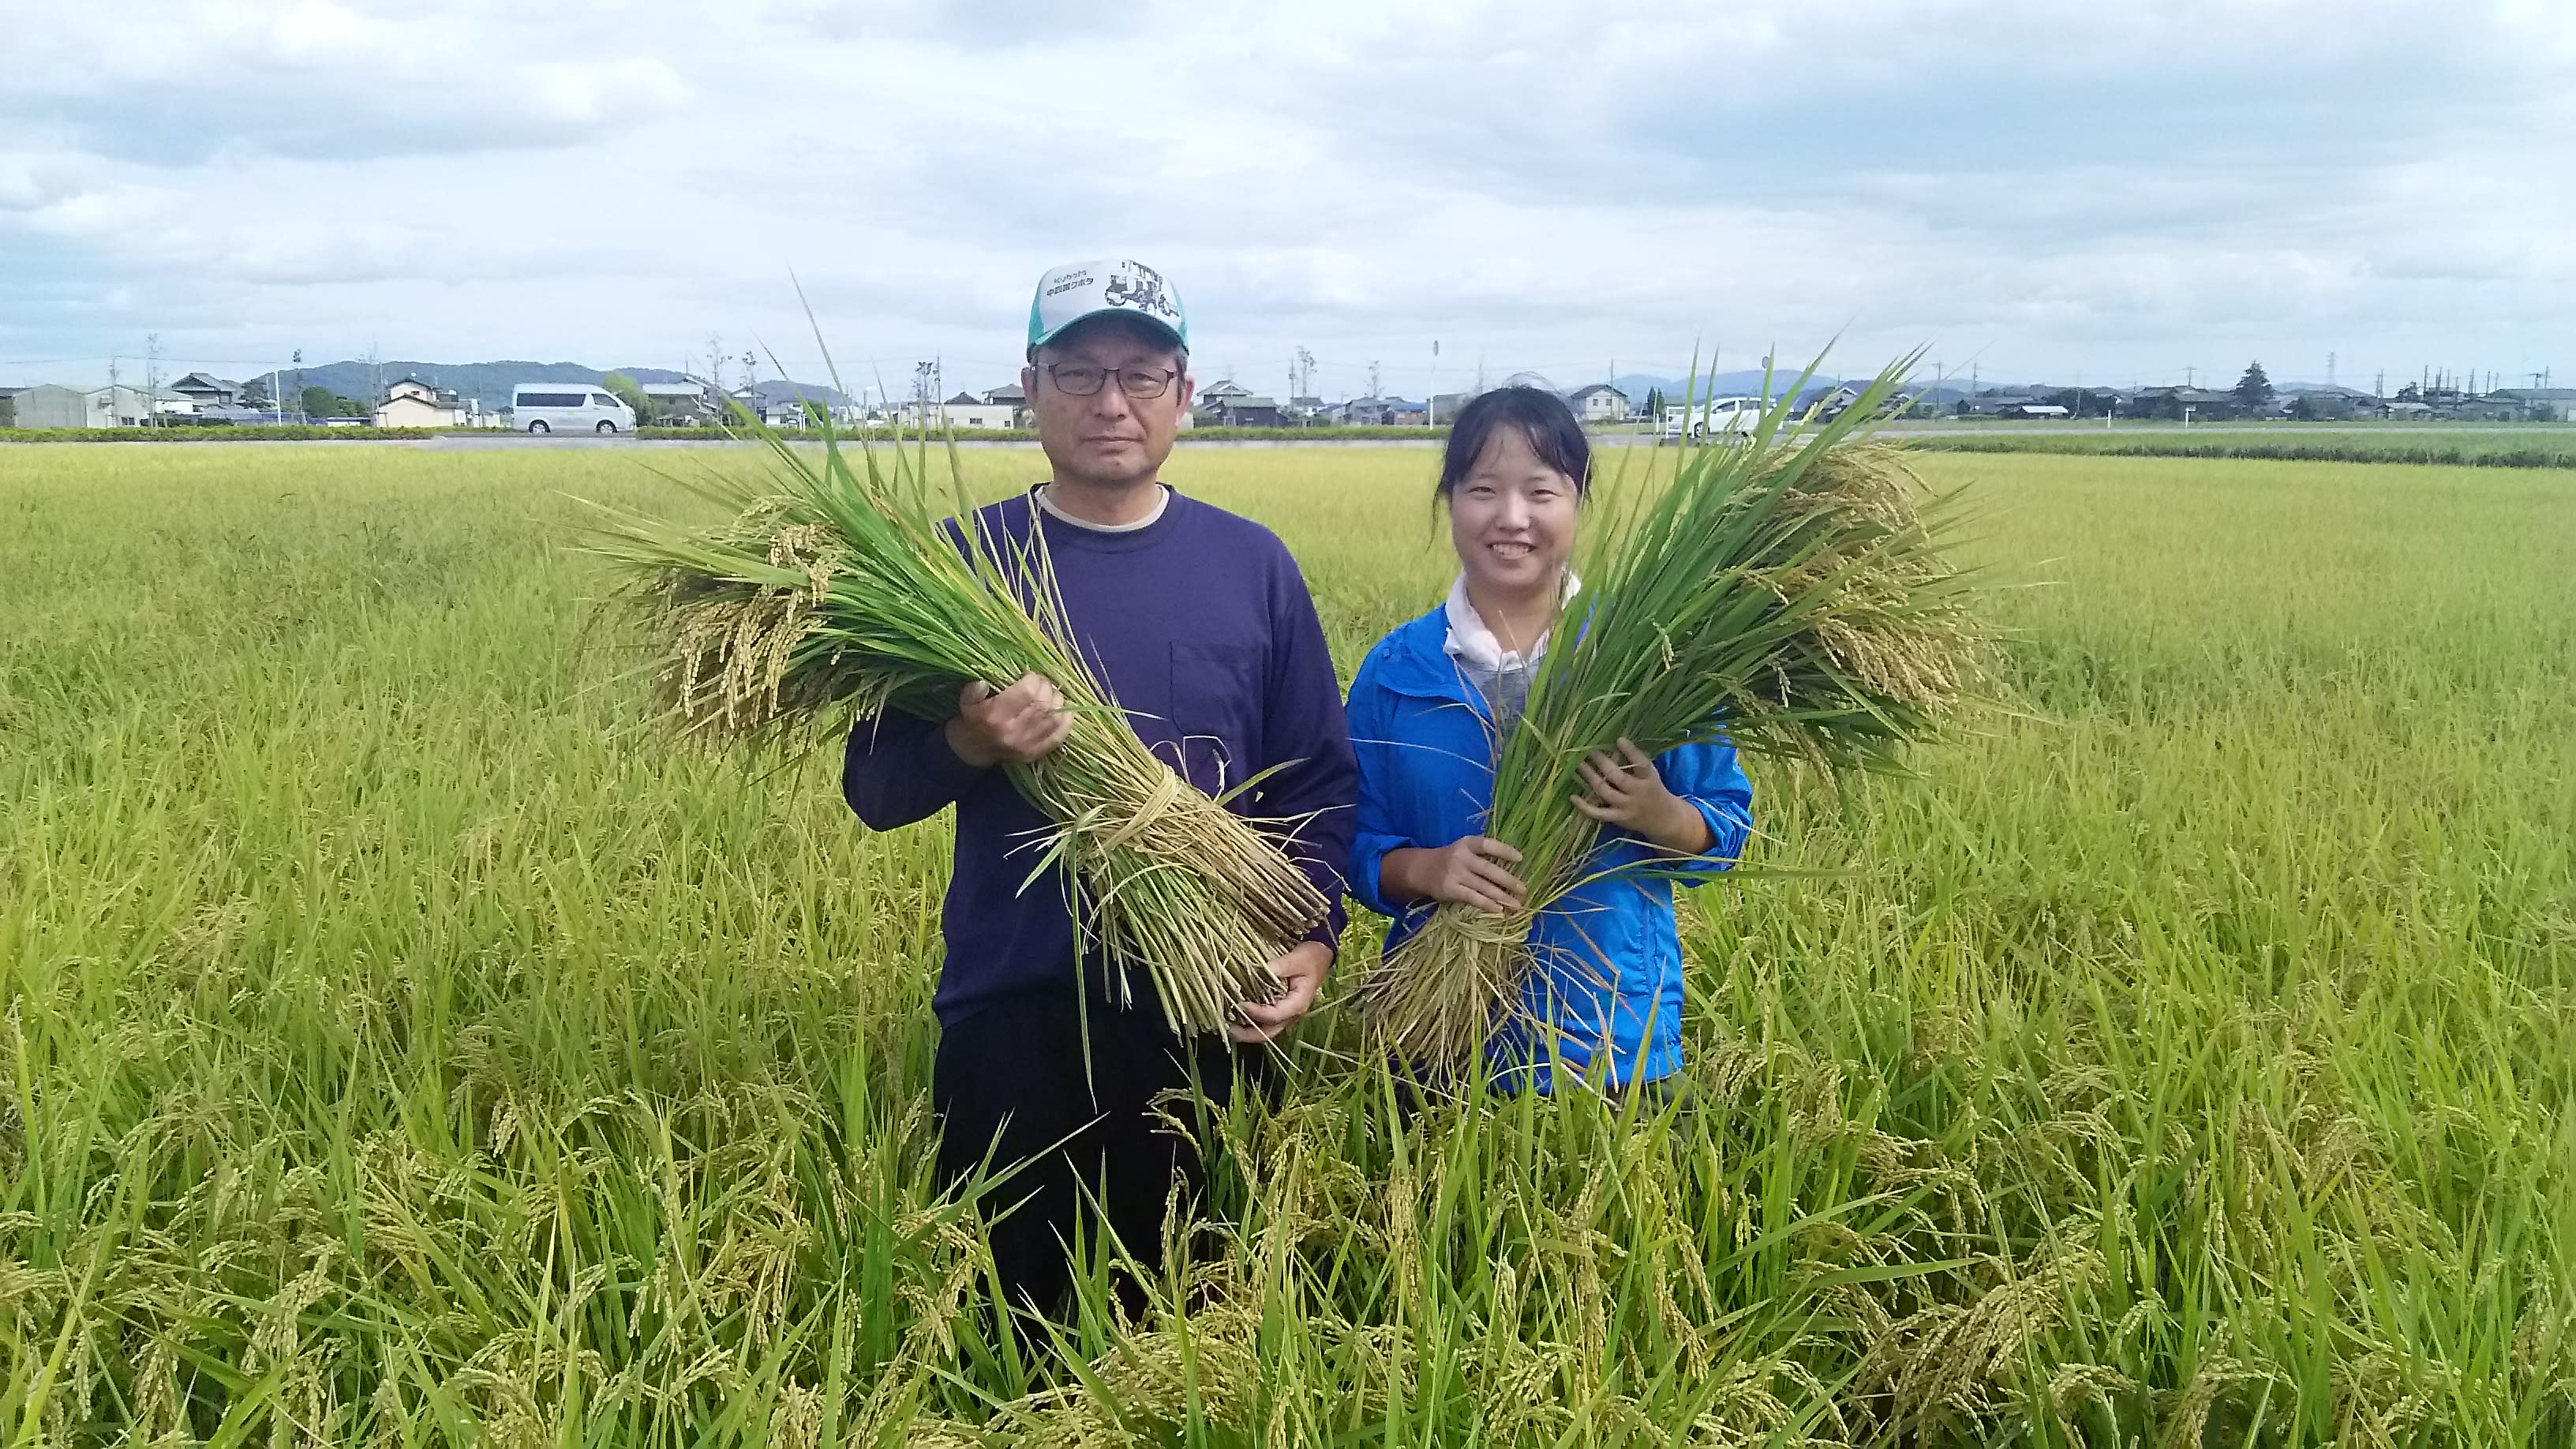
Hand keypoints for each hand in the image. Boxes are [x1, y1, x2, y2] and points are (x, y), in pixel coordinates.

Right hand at [943, 674, 1071, 768]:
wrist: (972, 751)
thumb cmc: (971, 720)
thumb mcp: (966, 702)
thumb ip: (973, 690)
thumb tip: (983, 683)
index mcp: (996, 716)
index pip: (1027, 692)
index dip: (1032, 679)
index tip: (1026, 675)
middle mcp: (1014, 731)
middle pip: (1043, 703)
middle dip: (1045, 687)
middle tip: (1039, 682)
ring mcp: (1027, 744)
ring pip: (1054, 717)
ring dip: (1056, 700)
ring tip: (1049, 693)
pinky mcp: (1035, 752)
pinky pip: (1059, 735)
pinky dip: (1066, 720)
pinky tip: (1064, 709)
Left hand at [1232, 940, 1330, 1044]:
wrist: (1319, 957)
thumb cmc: (1310, 958)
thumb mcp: (1298, 959)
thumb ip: (1282, 965)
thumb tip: (1263, 969)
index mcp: (1298, 1003)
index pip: (1275, 1015)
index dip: (1257, 1013)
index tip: (1241, 1004)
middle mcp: (1291, 1013)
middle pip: (1269, 1032)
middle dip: (1249, 1034)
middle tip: (1230, 1030)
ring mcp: (1286, 1014)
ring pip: (1266, 1031)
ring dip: (1248, 1031)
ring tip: (1230, 1025)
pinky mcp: (1280, 1009)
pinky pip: (1265, 1022)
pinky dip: (1251, 1022)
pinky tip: (1238, 1017)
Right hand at [1384, 836, 1525, 915]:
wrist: (1422, 869)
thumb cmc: (1451, 860)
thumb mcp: (1464, 850)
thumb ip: (1482, 856)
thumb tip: (1512, 869)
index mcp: (1467, 844)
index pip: (1488, 845)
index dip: (1504, 850)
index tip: (1520, 858)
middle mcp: (1461, 857)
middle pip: (1488, 869)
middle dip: (1508, 880)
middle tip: (1523, 889)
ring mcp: (1455, 874)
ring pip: (1483, 886)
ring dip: (1502, 896)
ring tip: (1516, 905)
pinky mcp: (1451, 889)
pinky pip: (1473, 898)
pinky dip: (1487, 904)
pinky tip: (1498, 909)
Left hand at [1571, 738, 1710, 854]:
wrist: (1663, 819)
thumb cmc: (1652, 789)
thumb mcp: (1649, 775)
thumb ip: (1634, 764)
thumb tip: (1611, 745)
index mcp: (1649, 779)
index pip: (1642, 764)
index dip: (1631, 752)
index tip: (1619, 740)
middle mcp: (1638, 793)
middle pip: (1619, 778)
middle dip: (1603, 763)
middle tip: (1590, 750)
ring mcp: (1626, 807)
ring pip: (1606, 792)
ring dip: (1591, 777)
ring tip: (1579, 764)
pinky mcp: (1617, 818)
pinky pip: (1598, 813)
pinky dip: (1584, 806)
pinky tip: (1573, 796)